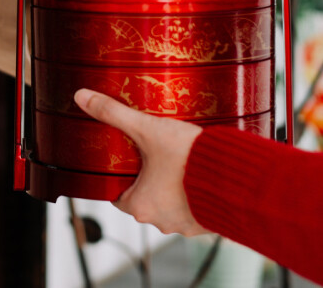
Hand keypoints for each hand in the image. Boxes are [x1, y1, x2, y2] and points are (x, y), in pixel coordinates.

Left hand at [74, 89, 207, 236]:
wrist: (239, 176)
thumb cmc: (193, 159)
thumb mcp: (148, 129)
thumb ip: (114, 113)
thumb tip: (83, 98)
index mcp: (140, 205)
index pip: (117, 196)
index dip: (120, 178)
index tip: (126, 163)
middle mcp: (161, 220)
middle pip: (145, 199)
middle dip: (149, 179)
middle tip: (155, 155)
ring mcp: (187, 224)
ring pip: (171, 204)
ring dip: (173, 187)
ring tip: (179, 161)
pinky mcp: (209, 222)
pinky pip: (196, 208)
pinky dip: (195, 193)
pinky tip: (199, 174)